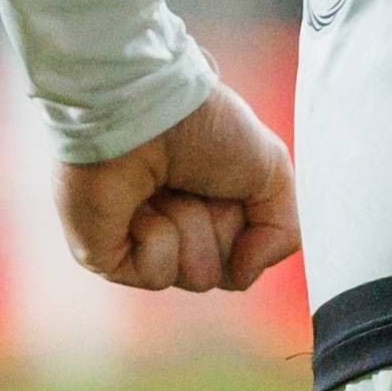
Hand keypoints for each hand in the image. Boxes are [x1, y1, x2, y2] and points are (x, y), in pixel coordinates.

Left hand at [62, 82, 297, 294]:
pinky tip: (138, 206)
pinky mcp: (108, 257)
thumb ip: (283, 232)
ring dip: (190, 227)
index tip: (233, 180)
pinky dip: (157, 238)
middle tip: (198, 183)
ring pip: (194, 276)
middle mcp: (181, 226)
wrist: (143, 114)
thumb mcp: (272, 172)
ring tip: (165, 189)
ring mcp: (143, 244)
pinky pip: (156, 275)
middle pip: (227, 267)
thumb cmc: (205, 128)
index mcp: (217, 204)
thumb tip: (244, 275)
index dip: (250, 221)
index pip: (250, 249)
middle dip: (222, 225)